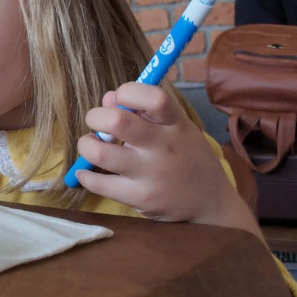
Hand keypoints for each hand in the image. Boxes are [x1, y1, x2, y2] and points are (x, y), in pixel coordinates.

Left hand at [73, 83, 259, 236]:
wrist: (212, 205)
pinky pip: (98, 184)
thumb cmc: (187, 158)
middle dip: (96, 117)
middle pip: (118, 121)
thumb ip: (145, 110)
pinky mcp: (140, 197)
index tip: (119, 98)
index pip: (153, 97)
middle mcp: (164, 147)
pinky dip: (84, 175)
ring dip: (86, 145)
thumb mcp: (178, 128)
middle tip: (97, 123)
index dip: (128, 91)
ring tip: (91, 146)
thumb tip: (107, 98)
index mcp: (177, 124)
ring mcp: (151, 174)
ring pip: (100, 153)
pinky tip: (87, 171)